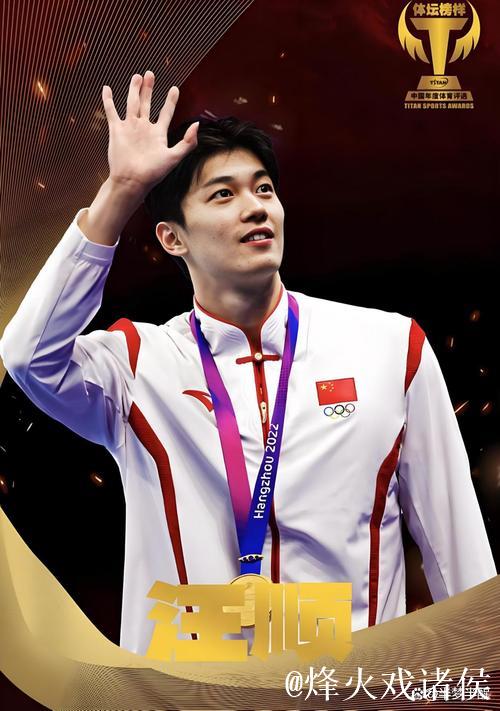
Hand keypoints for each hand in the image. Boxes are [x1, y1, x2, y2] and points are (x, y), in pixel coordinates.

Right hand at [101, 71, 197, 196]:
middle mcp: (144, 128)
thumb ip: (187, 142)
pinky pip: (111, 111)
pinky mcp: (116, 130)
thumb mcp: (174, 157)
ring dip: (133, 90)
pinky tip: (107, 88)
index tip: (175, 88)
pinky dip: (108, 100)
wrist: (132, 181)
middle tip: (150, 74)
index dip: (170, 101)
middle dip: (149, 89)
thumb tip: (196, 125)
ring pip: (132, 103)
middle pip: (147, 103)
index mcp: (158, 134)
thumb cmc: (153, 172)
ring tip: (137, 77)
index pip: (166, 112)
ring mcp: (130, 128)